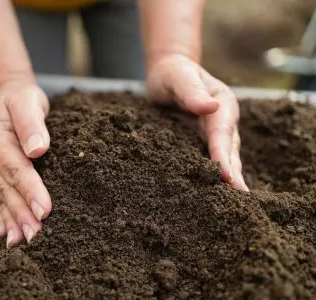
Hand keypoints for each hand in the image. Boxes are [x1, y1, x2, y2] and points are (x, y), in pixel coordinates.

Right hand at [0, 80, 51, 247]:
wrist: (7, 98)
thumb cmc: (21, 99)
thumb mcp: (27, 101)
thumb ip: (31, 123)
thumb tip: (38, 149)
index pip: (17, 170)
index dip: (31, 191)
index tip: (45, 211)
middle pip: (8, 190)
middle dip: (22, 214)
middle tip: (37, 236)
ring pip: (3, 198)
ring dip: (13, 221)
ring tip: (22, 242)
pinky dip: (3, 218)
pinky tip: (6, 236)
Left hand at [146, 54, 248, 190]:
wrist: (168, 74)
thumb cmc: (173, 74)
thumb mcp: (180, 78)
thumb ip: (192, 93)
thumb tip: (211, 107)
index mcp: (222, 105)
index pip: (223, 134)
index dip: (224, 157)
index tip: (228, 178)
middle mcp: (222, 122)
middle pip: (229, 151)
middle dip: (233, 175)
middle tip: (239, 202)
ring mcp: (212, 134)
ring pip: (222, 159)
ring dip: (226, 180)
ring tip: (229, 204)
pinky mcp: (200, 142)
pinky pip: (207, 160)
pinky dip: (210, 176)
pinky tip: (208, 193)